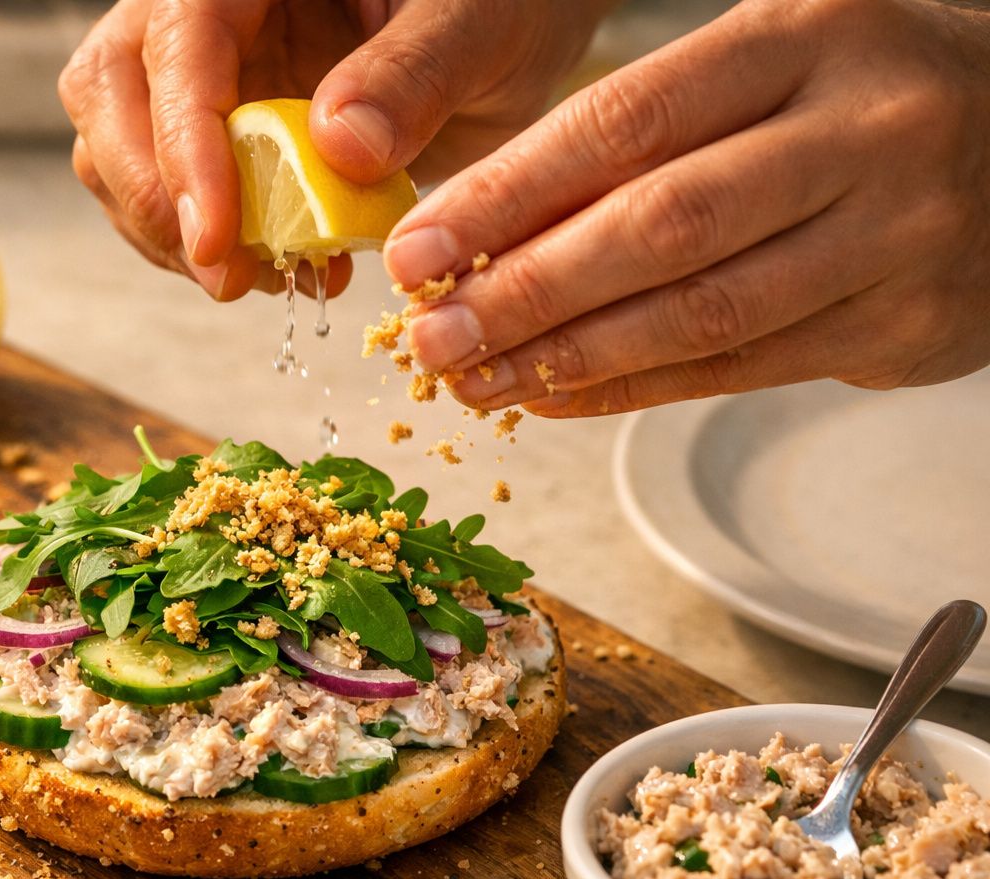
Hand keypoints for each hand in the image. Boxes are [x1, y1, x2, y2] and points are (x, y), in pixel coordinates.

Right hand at [58, 0, 603, 300]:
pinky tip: (286, 269)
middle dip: (155, 200)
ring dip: (174, 235)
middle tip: (228, 279)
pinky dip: (211, 248)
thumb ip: (416, 72)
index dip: (184, 147)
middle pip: (109, 94)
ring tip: (272, 278)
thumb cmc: (501, 0)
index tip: (218, 239)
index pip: (178, 44)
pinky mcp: (216, 128)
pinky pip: (170, 192)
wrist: (509, 25)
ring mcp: (203, 69)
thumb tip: (337, 146)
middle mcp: (204, 9)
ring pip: (119, 150)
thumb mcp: (482, 22)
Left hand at [387, 0, 989, 414]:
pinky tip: (553, 395)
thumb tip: (478, 233)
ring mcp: (897, 232)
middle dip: (525, 291)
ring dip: (569, 358)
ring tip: (473, 380)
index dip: (507, 195)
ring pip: (702, 312)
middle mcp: (860, 129)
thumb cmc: (850, 101)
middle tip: (430, 336)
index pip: (624, 122)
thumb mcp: (759, 69)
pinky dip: (634, 390)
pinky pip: (742, 369)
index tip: (418, 248)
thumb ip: (638, 137)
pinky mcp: (907, 324)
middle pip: (661, 226)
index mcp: (802, 35)